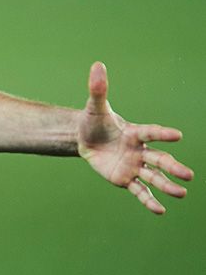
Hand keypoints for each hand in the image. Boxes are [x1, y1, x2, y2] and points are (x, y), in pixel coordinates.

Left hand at [78, 62, 192, 213]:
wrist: (86, 140)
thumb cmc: (94, 122)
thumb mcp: (94, 107)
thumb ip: (98, 89)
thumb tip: (97, 65)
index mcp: (135, 132)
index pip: (151, 133)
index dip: (163, 134)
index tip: (177, 136)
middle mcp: (140, 151)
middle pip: (159, 159)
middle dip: (173, 167)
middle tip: (188, 175)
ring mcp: (134, 166)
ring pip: (153, 177)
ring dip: (166, 185)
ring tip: (181, 193)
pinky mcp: (125, 179)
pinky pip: (139, 191)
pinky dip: (148, 200)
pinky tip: (160, 210)